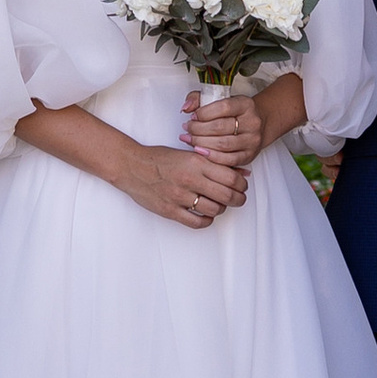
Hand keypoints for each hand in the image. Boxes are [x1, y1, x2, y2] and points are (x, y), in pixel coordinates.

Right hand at [126, 141, 248, 229]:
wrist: (132, 166)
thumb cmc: (161, 159)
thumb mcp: (189, 154)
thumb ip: (216, 163)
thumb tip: (244, 172)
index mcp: (196, 162)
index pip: (231, 177)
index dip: (242, 184)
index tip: (242, 186)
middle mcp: (190, 179)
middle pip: (227, 195)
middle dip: (238, 199)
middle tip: (238, 198)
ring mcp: (179, 197)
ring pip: (214, 210)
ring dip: (221, 209)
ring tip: (219, 204)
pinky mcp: (170, 211)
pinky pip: (197, 222)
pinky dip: (206, 220)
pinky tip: (205, 214)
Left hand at [185, 87, 263, 172]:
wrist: (255, 125)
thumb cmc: (233, 113)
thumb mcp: (219, 99)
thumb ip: (199, 99)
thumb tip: (186, 107)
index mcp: (246, 104)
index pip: (223, 107)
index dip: (204, 113)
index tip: (193, 116)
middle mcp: (252, 122)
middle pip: (220, 127)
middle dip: (198, 129)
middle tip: (188, 129)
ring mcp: (252, 140)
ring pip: (223, 144)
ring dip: (201, 143)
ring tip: (190, 139)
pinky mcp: (249, 155)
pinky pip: (229, 160)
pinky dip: (212, 156)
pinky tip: (200, 151)